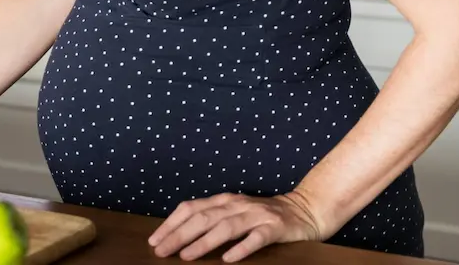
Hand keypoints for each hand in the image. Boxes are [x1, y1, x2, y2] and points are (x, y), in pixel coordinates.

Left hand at [148, 191, 322, 261]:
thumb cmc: (261, 215)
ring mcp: (256, 215)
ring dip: (203, 242)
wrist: (304, 209)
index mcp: (223, 200)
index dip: (171, 223)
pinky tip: (228, 259)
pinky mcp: (274, 228)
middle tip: (162, 251)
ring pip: (225, 227)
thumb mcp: (234, 212)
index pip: (190, 208)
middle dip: (179, 235)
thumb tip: (179, 235)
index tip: (154, 240)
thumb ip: (212, 219)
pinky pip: (256, 239)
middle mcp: (236, 205)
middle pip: (202, 218)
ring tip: (186, 256)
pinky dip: (241, 248)